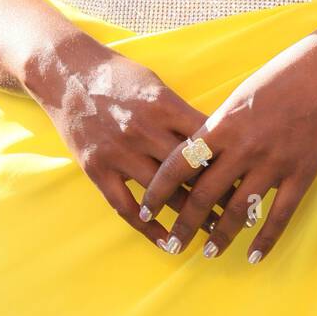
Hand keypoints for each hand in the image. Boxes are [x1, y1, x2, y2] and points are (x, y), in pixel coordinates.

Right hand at [24, 30, 230, 246]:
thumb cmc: (118, 75)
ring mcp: (119, 153)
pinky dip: (148, 228)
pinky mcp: (97, 169)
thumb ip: (182, 112)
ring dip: (190, 216)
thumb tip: (216, 135)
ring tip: (214, 233)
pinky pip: (126, 207)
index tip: (249, 179)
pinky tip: (168, 241)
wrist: (67, 74)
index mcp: (164, 106)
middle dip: (218, 193)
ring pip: (162, 194)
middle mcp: (144, 131)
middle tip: (241, 212)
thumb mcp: (156, 84)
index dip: (230, 162)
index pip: (206, 141)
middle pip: (189, 171)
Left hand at [138, 32, 316, 262]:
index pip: (180, 165)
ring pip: (238, 212)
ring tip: (208, 252)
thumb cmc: (280, 76)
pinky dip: (265, 240)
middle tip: (173, 245)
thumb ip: (218, 127)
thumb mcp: (239, 96)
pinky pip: (279, 216)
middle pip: (203, 196)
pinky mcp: (301, 174)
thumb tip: (198, 156)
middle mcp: (243, 148)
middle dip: (184, 225)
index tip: (145, 208)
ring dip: (220, 236)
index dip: (159, 190)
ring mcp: (274, 163)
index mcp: (223, 125)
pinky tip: (254, 256)